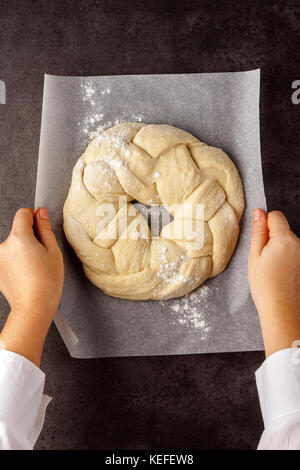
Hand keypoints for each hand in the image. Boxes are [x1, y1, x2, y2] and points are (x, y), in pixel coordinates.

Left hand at [0, 208, 63, 365]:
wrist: (33, 308)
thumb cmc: (46, 283)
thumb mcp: (53, 251)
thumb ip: (45, 228)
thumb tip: (41, 213)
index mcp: (19, 238)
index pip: (23, 213)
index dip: (34, 216)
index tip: (42, 225)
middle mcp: (4, 246)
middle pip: (18, 231)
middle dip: (31, 237)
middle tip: (43, 254)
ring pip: (14, 245)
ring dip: (24, 250)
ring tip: (36, 267)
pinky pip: (10, 258)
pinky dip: (18, 261)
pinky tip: (28, 274)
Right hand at [248, 209, 299, 356]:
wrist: (282, 310)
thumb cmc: (266, 286)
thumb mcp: (254, 256)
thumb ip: (258, 232)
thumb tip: (259, 212)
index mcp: (285, 239)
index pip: (275, 215)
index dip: (264, 224)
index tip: (259, 240)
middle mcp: (299, 244)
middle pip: (283, 229)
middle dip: (272, 238)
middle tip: (263, 259)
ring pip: (288, 242)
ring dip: (279, 250)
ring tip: (272, 269)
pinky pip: (293, 254)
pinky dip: (286, 259)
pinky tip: (280, 274)